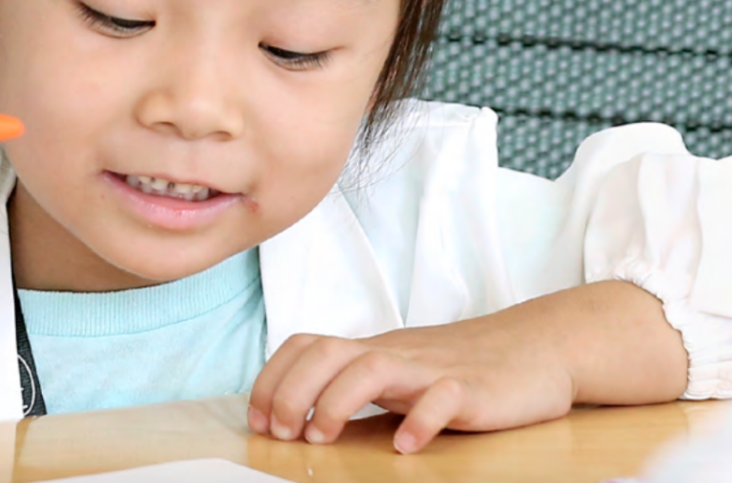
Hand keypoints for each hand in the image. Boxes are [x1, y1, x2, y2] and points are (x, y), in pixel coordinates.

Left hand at [248, 282, 686, 454]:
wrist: (535, 347)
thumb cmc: (460, 365)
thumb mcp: (399, 371)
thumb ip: (358, 384)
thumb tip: (300, 413)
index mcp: (373, 349)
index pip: (307, 345)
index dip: (274, 377)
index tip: (258, 417)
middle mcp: (394, 352)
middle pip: (328, 352)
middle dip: (292, 390)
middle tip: (280, 431)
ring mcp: (432, 368)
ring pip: (372, 368)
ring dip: (337, 400)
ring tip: (321, 437)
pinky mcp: (473, 389)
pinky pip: (443, 398)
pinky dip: (420, 421)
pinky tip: (406, 447)